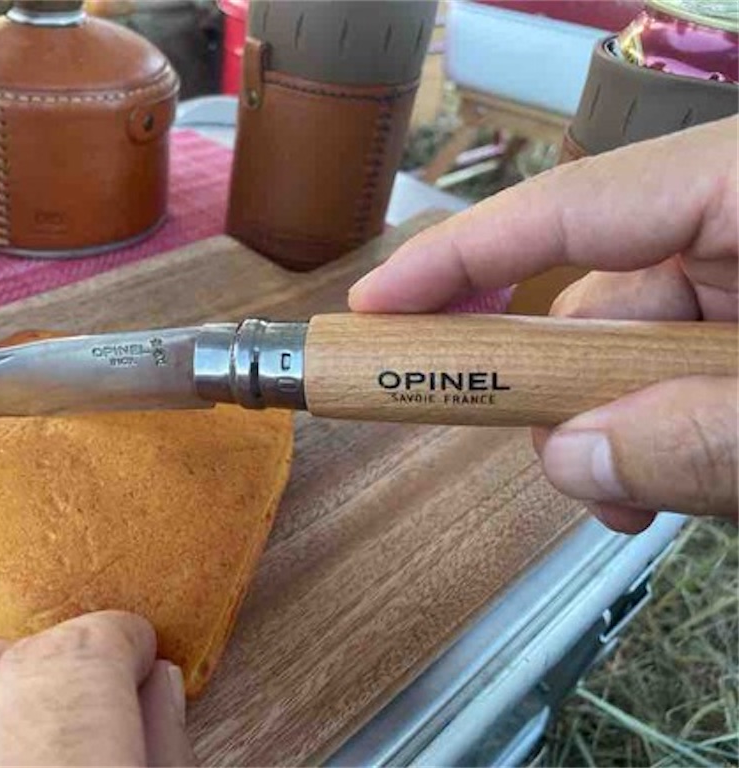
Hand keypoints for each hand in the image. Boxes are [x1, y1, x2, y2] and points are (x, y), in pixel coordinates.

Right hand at [349, 117, 737, 532]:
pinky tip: (669, 479)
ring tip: (630, 501)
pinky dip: (651, 423)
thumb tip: (572, 460)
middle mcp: (734, 214)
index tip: (373, 310)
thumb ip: (694, 437)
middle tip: (543, 458)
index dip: (456, 259)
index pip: (567, 206)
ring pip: (626, 340)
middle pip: (592, 290)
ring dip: (608, 425)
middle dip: (552, 387)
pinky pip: (668, 359)